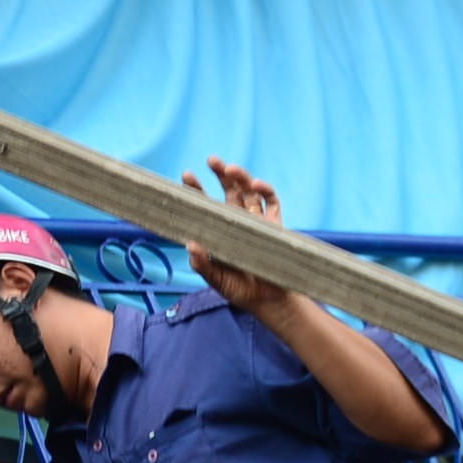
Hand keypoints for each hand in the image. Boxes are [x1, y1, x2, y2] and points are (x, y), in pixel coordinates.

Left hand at [183, 156, 293, 322]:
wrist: (268, 301)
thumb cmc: (238, 290)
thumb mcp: (216, 279)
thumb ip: (203, 264)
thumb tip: (190, 245)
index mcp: (219, 230)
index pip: (206, 205)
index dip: (197, 190)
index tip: (187, 176)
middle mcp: (238, 221)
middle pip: (229, 191)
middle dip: (221, 174)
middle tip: (211, 160)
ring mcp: (257, 221)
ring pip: (249, 192)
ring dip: (241, 177)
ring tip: (231, 169)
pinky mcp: (275, 226)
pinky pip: (272, 202)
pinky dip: (266, 190)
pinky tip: (257, 185)